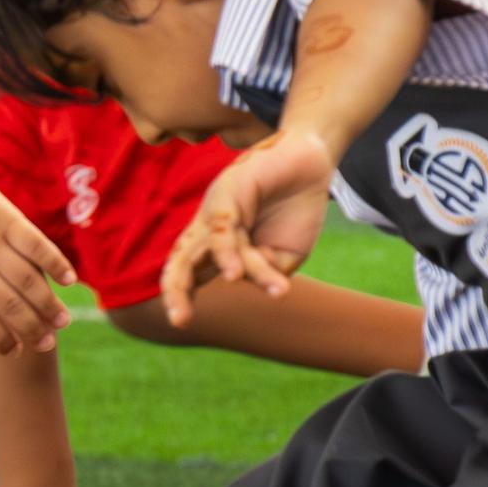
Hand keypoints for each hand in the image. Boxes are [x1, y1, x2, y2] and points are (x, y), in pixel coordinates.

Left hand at [0, 158, 76, 354]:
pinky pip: (36, 246)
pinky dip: (54, 264)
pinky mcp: (6, 219)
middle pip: (8, 308)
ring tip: (63, 323)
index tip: (13, 351)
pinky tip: (68, 281)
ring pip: (27, 282)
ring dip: (48, 305)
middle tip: (47, 345)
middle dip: (31, 332)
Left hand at [160, 127, 336, 325]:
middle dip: (176, 292)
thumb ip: (264, 273)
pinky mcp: (228, 190)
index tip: (180, 323)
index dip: (180, 297)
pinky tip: (235, 272)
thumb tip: (242, 280)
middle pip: (181, 263)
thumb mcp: (285, 255)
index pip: (190, 276)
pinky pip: (223, 227)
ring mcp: (216, 211)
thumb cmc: (294, 210)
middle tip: (179, 321)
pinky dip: (228, 251)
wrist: (311, 163)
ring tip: (237, 281)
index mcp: (218, 249)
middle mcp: (209, 230)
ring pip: (210, 249)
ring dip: (229, 268)